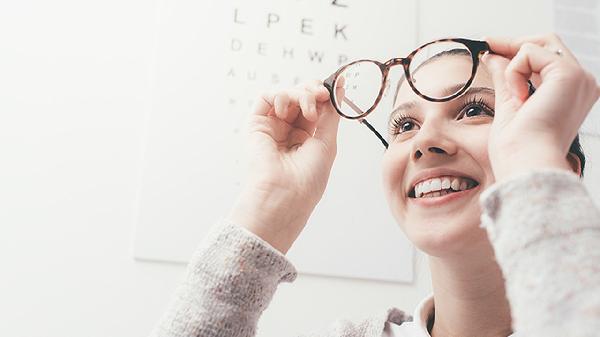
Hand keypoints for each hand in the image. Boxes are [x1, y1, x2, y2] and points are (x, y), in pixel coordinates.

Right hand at [228, 80, 340, 253]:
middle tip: (322, 94)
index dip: (324, 94)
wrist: (285, 194)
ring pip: (286, 94)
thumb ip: (331, 113)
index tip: (333, 88)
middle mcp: (288, 131)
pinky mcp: (256, 124)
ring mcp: (272, 127)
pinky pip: (266, 97)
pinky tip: (286, 111)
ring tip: (308, 111)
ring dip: (300, 95)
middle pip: (301, 96)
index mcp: (306, 137)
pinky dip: (279, 96)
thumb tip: (340, 87)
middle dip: (313, 90)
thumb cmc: (307, 178)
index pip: (315, 106)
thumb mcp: (327, 141)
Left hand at [481, 34, 599, 181]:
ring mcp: (579, 78)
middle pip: (547, 43)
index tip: (490, 47)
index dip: (518, 50)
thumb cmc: (517, 148)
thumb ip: (505, 78)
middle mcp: (582, 83)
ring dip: (513, 65)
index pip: (547, 57)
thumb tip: (493, 56)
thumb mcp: (509, 104)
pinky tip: (519, 97)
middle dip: (513, 43)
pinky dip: (515, 72)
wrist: (526, 163)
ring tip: (513, 96)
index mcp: (571, 93)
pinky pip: (530, 53)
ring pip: (538, 45)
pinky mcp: (568, 75)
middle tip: (486, 45)